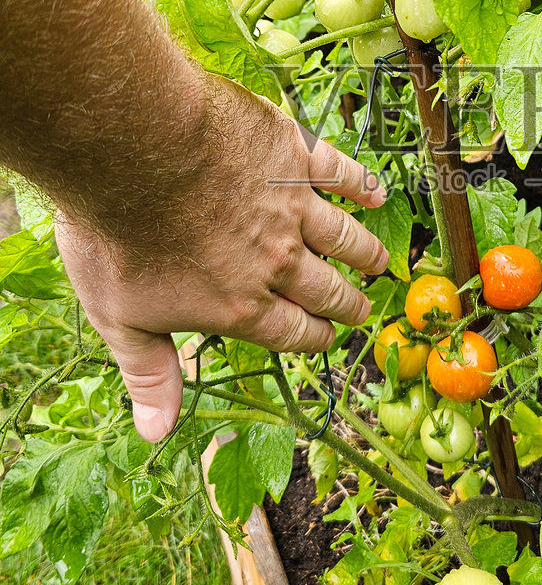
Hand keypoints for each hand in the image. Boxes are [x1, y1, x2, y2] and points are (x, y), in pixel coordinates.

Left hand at [55, 80, 388, 441]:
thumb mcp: (121, 319)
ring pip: (342, 236)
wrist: (131, 151)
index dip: (314, 338)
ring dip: (364, 252)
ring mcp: (291, 206)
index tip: (330, 339)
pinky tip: (376, 193)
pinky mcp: (293, 154)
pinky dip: (362, 184)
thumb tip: (156, 433)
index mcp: (240, 305)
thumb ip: (148, 374)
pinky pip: (340, 172)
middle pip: (325, 289)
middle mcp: (277, 261)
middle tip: (363, 308)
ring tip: (380, 261)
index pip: (291, 332)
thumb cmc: (116, 239)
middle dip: (347, 303)